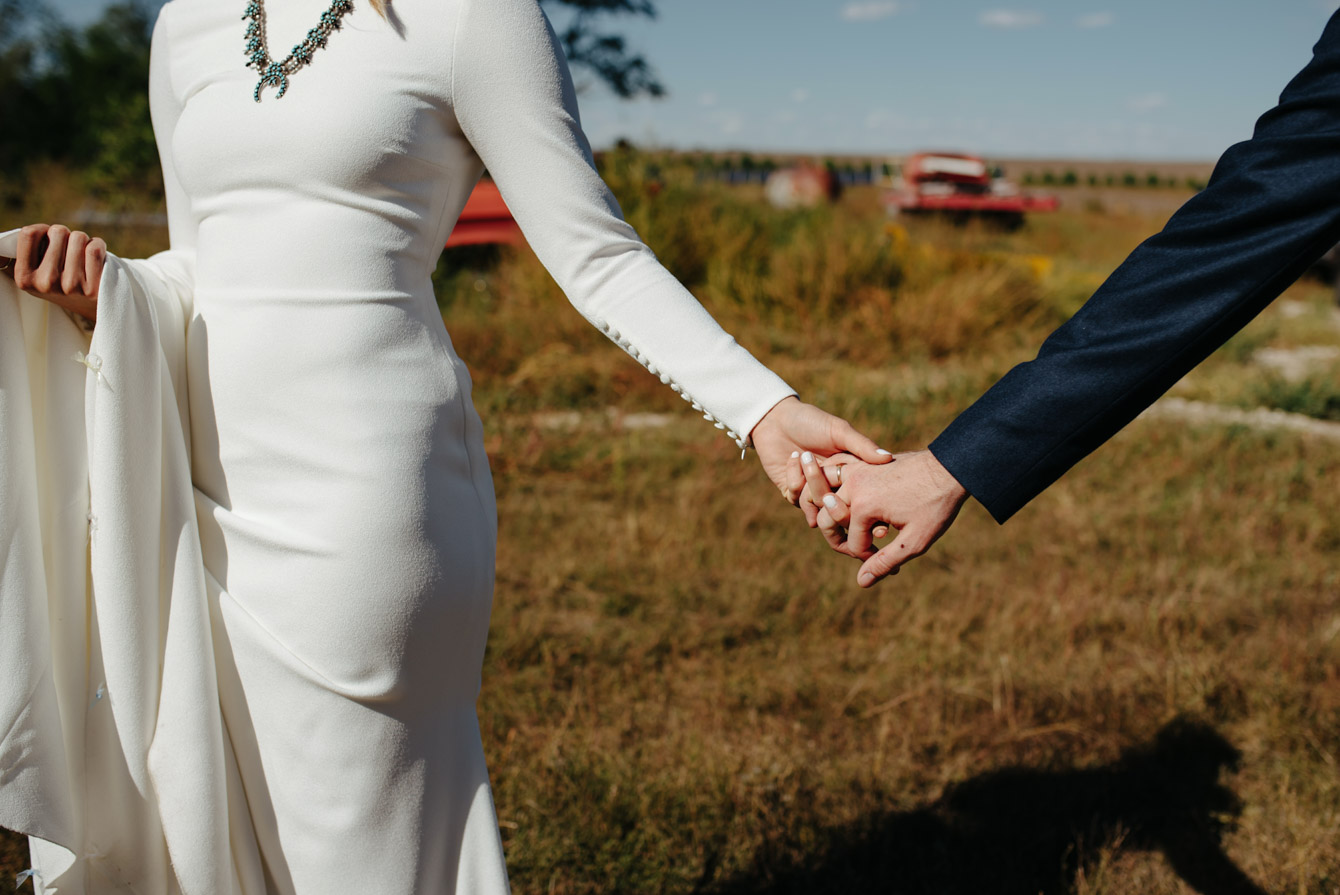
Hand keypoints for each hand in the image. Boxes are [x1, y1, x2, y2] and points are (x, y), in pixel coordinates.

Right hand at [2, 223, 105, 322]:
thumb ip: (30, 249)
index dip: (43, 230)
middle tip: (70, 253)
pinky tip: (97, 259)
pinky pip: (95, 247)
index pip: (29, 233)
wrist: (90, 305)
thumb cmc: (62, 278)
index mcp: (24, 277)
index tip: (50, 239)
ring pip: (78, 237)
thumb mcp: (36, 269)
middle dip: (66, 236)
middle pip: (57, 231)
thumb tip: (38, 231)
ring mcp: (70, 286)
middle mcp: (45, 283)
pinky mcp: (93, 288)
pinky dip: (98, 245)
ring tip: (82, 257)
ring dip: (83, 241)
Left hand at [749, 396, 890, 523]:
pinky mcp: (793, 493)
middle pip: (841, 509)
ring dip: (810, 481)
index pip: (865, 498)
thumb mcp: (839, 431)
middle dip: (831, 494)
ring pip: (818, 506)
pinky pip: (796, 498)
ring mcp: (814, 492)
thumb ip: (862, 446)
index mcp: (853, 473)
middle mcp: (836, 487)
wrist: (776, 419)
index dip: (869, 508)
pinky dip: (794, 477)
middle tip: (820, 466)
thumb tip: (888, 459)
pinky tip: (793, 457)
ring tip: (804, 454)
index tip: (867, 508)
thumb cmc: (811, 421)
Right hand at [813, 449, 967, 586]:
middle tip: (859, 549)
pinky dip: (835, 490)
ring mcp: (856, 470)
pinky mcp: (862, 462)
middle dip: (839, 539)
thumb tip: (861, 582)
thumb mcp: (914, 540)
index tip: (890, 562)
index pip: (852, 544)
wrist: (950, 467)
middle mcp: (854, 485)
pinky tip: (849, 504)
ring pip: (825, 494)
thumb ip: (884, 561)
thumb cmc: (936, 505)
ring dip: (831, 513)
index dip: (868, 558)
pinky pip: (836, 476)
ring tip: (848, 528)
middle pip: (826, 520)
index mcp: (864, 506)